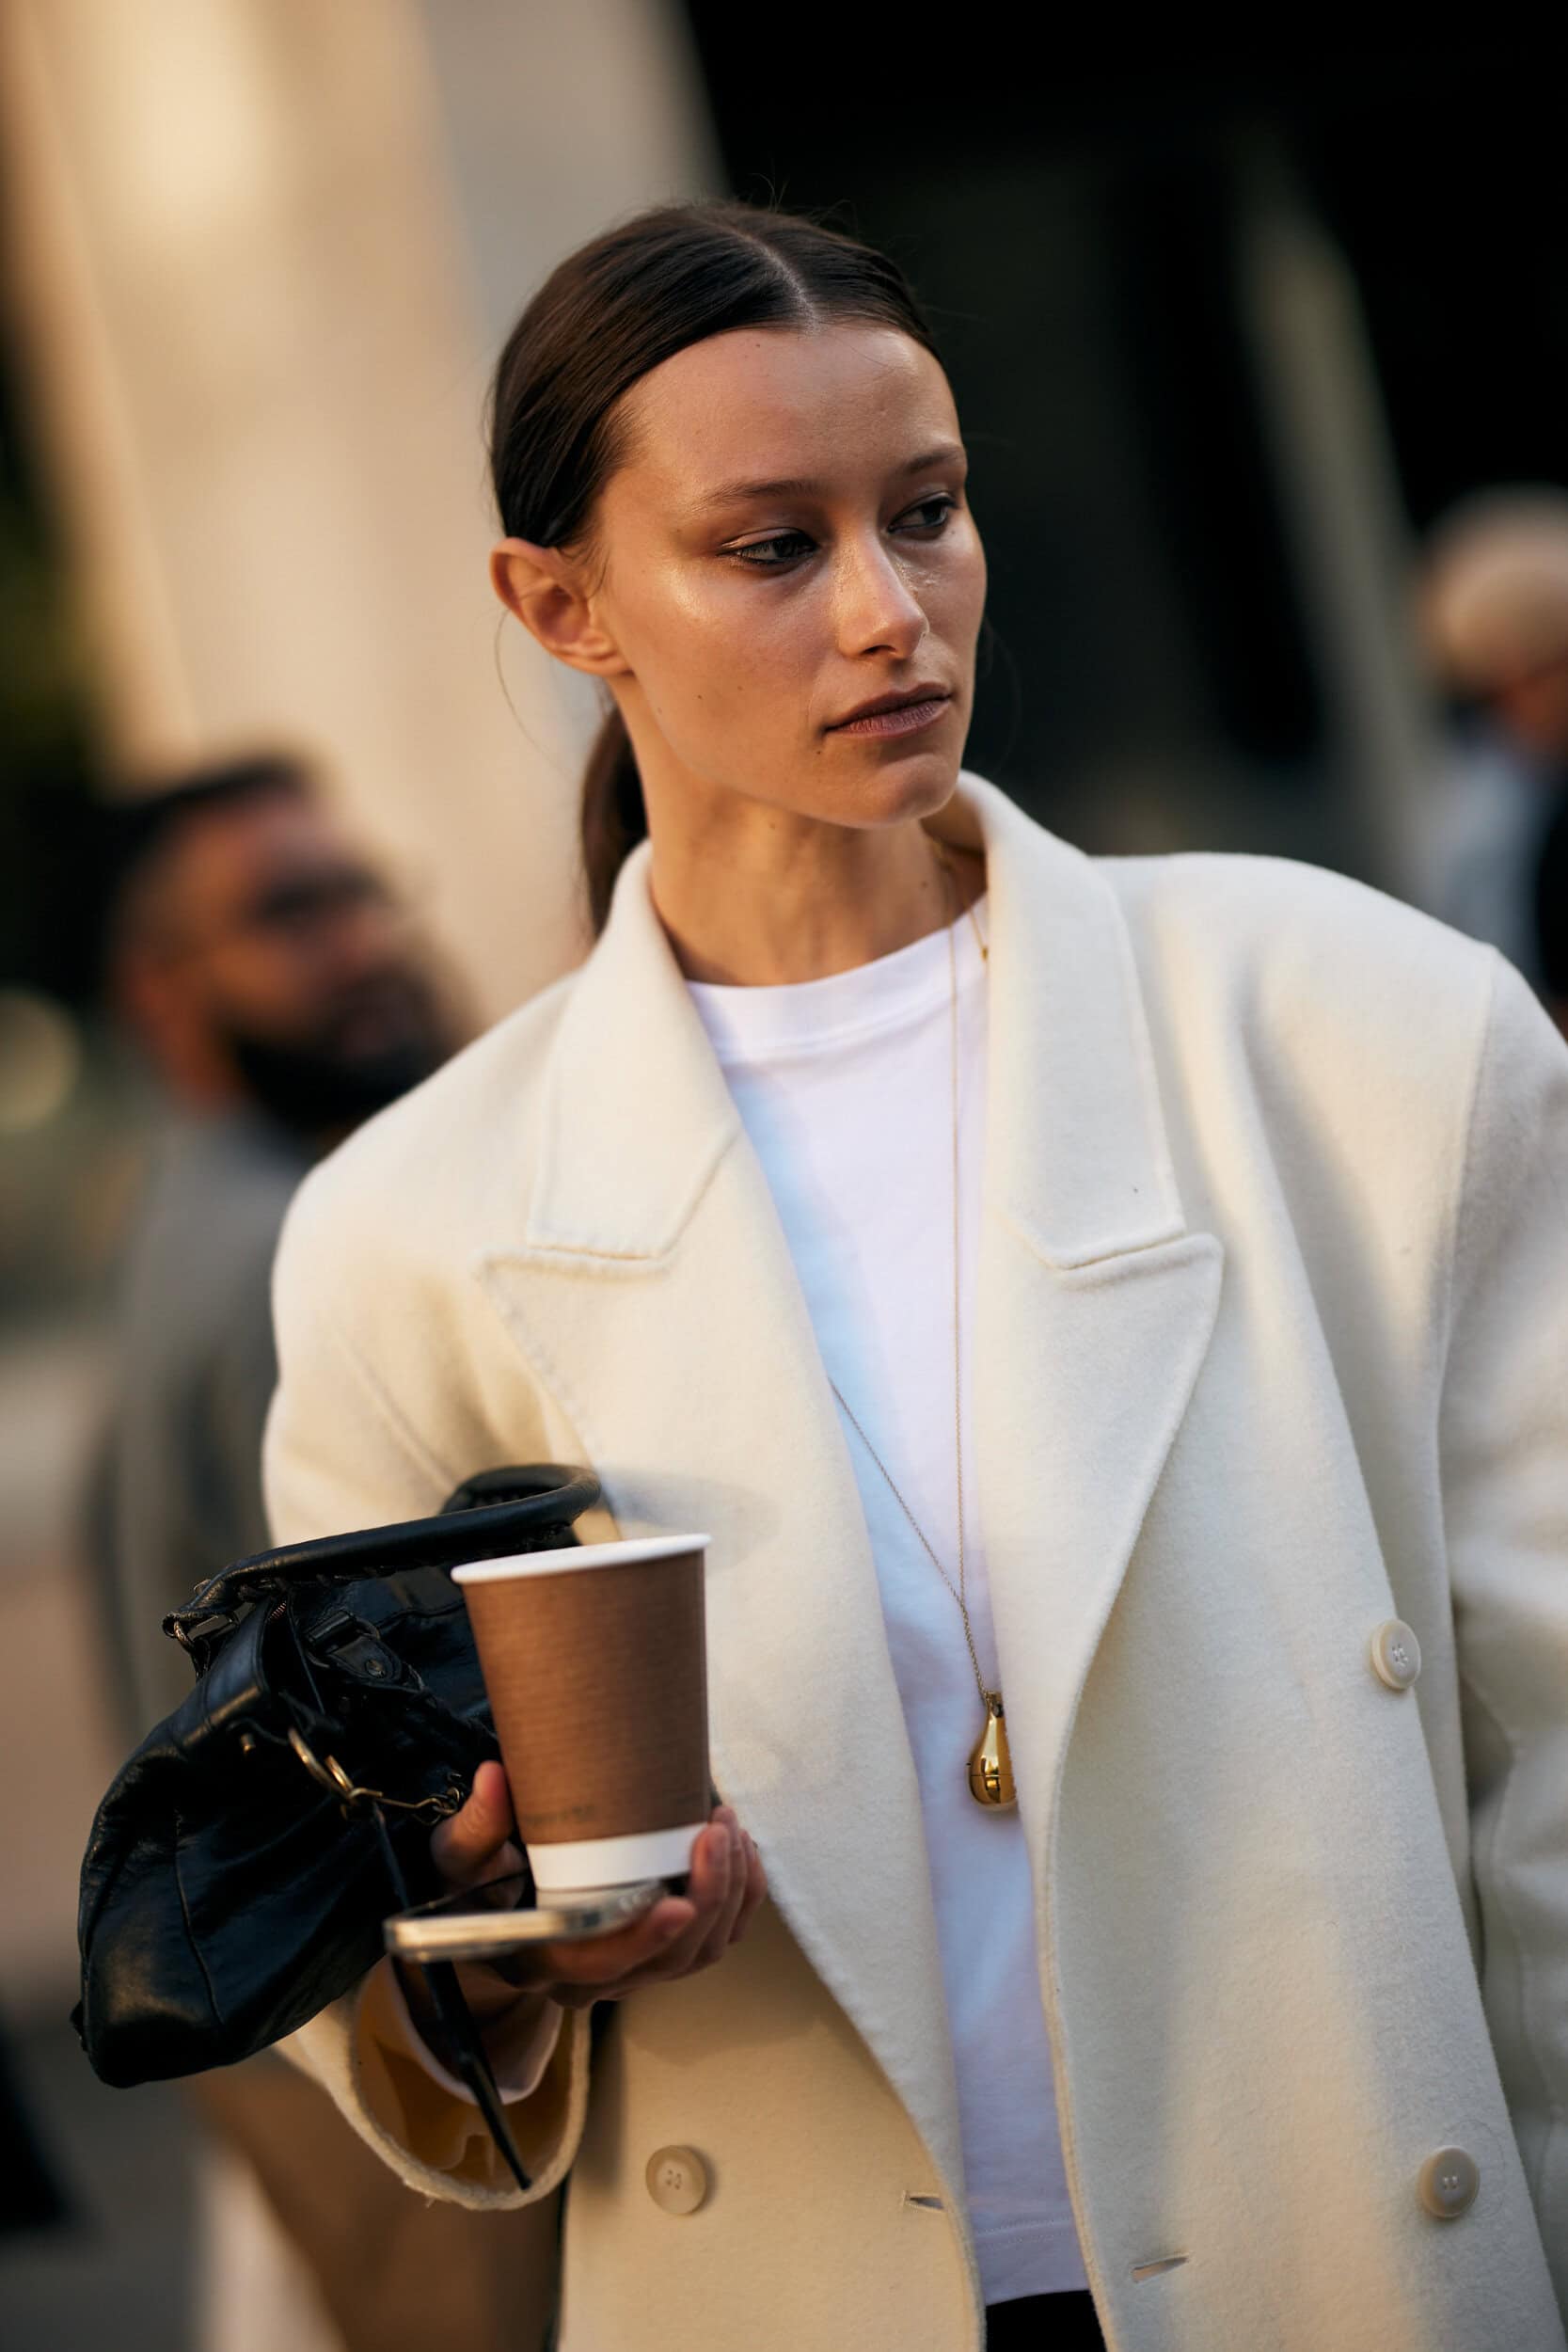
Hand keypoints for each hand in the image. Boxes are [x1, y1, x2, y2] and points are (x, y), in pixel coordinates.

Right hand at [406, 1762, 766, 2057]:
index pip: (598, 1964)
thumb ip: (477, 1824)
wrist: (493, 1901)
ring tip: (729, 1827)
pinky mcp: (661, 1952)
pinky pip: (717, 1941)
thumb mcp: (461, 1855)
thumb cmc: (476, 1879)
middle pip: (667, 1959)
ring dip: (729, 1894)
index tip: (678, 1902)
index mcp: (541, 1961)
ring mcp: (632, 1971)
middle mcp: (592, 1980)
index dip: (641, 1939)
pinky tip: (741, 1850)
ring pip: (700, 1953)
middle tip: (716, 1831)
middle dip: (705, 1898)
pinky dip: (741, 1901)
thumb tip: (494, 1776)